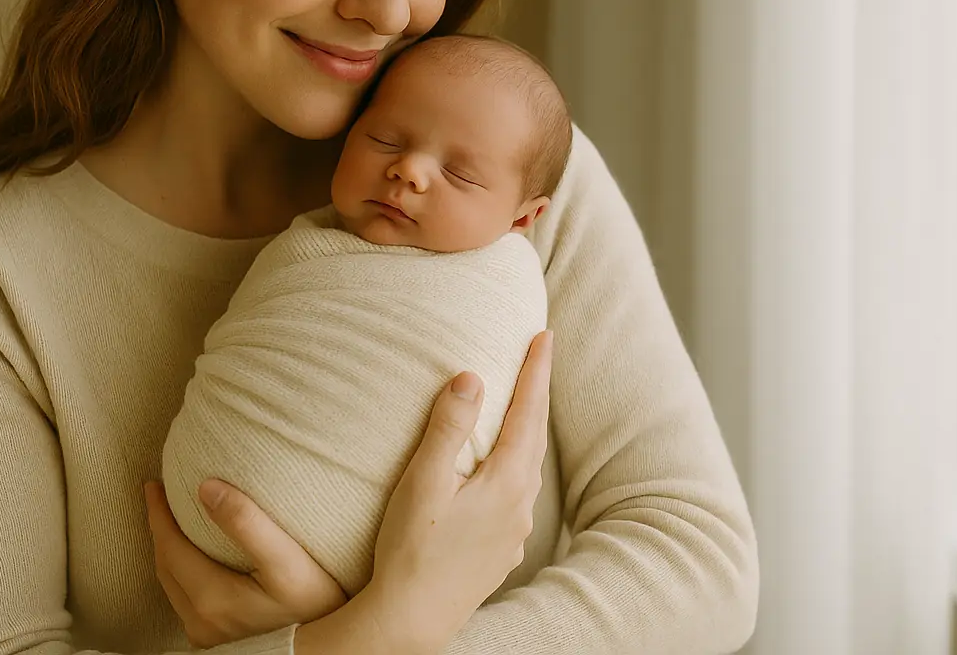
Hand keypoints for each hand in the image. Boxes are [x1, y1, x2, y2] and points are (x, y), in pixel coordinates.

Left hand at [143, 478, 345, 647]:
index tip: (154, 484)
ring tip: (174, 520)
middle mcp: (201, 624)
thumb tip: (206, 487)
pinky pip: (186, 599)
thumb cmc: (317, 605)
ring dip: (170, 550)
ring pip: (173, 584)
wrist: (332, 650)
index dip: (158, 513)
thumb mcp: (289, 560)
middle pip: (166, 567)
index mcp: (211, 600)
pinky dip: (183, 570)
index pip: (169, 547)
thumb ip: (248, 523)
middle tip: (160, 496)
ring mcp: (208, 636)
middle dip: (159, 528)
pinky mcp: (218, 641)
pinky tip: (195, 555)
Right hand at [335, 329, 554, 653]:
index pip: (529, 412)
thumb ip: (448, 427)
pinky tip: (498, 471)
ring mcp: (513, 533)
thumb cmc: (411, 550)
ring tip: (519, 407)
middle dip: (536, 395)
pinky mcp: (500, 552)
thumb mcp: (424, 481)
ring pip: (527, 468)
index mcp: (507, 482)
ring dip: (526, 432)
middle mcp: (521, 507)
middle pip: (535, 437)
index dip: (536, 371)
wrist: (411, 621)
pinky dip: (512, 467)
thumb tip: (473, 377)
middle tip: (538, 357)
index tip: (545, 335)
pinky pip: (516, 496)